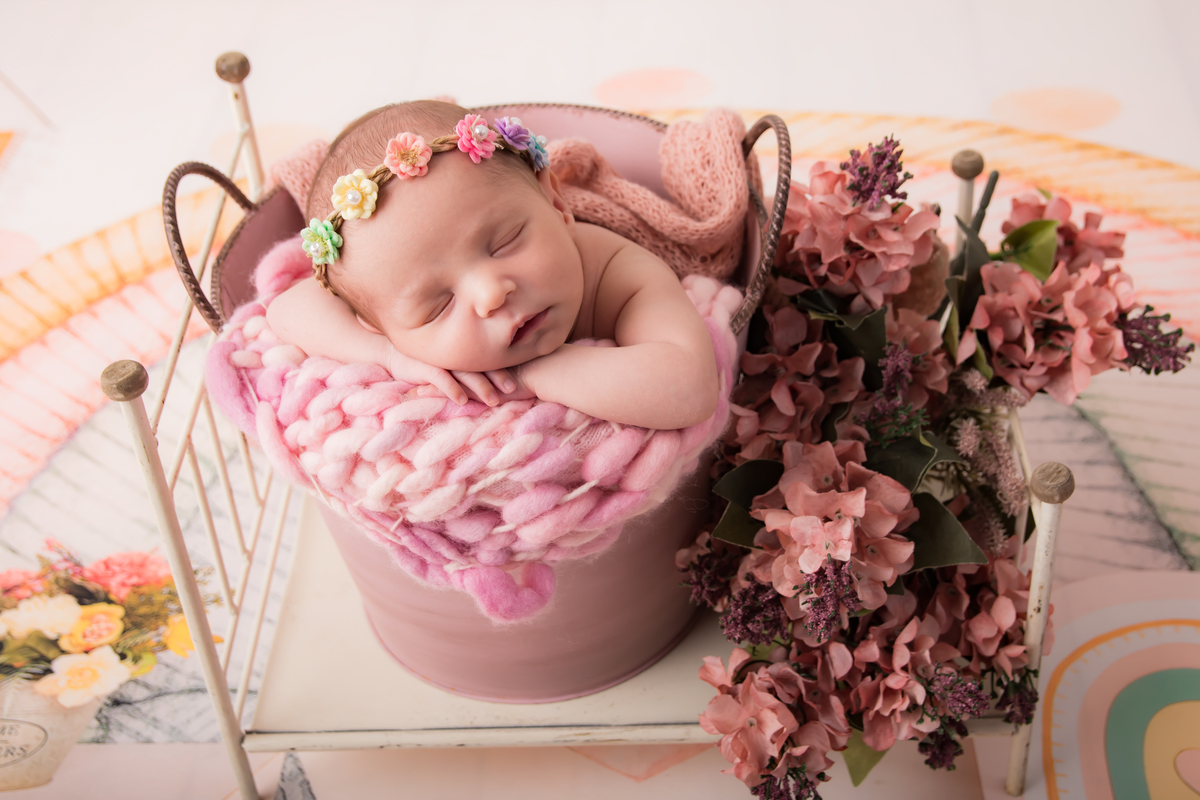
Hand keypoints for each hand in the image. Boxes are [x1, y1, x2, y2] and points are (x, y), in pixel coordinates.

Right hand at [386, 346, 519, 405]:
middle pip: (481, 365)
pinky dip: (452, 389)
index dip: (503, 368)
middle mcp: (455, 353)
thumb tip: (494, 381)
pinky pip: (441, 378)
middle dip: (497, 377)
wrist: (393, 353)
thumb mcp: (449, 361)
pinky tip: (462, 401)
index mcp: (463, 350)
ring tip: (492, 400)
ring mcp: (441, 359)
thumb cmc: (426, 359)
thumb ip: (467, 366)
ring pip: (464, 373)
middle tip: (512, 389)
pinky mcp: (425, 366)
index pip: (487, 359)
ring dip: (479, 387)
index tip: (517, 380)